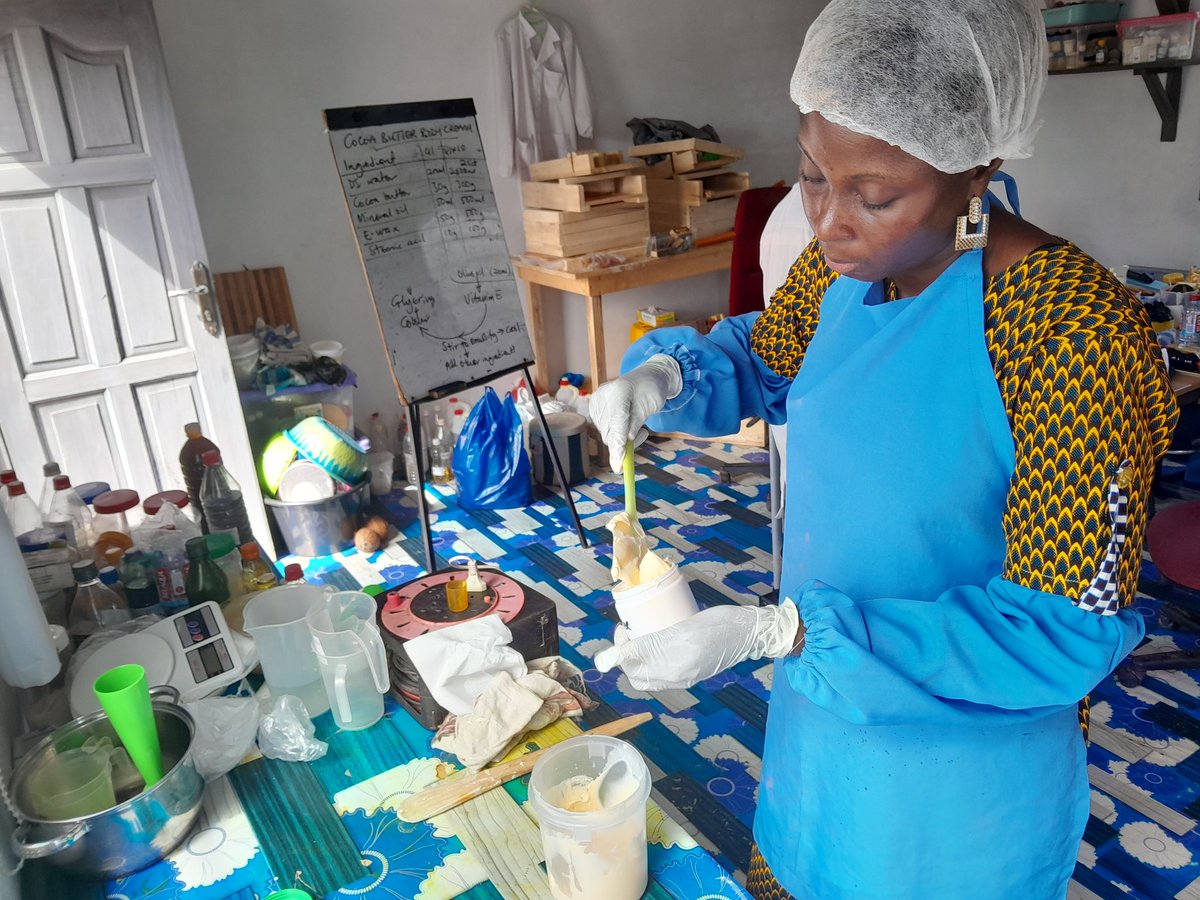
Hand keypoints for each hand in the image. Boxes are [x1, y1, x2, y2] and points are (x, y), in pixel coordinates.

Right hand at [589, 355, 682, 471]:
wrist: (645, 376)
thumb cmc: (651, 391)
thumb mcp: (650, 406)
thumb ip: (635, 424)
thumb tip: (624, 446)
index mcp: (620, 390)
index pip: (617, 422)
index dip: (618, 445)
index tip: (619, 467)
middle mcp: (603, 395)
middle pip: (610, 431)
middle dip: (623, 444)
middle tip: (643, 434)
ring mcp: (596, 401)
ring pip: (606, 434)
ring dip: (621, 439)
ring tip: (637, 425)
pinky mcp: (594, 408)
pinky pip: (604, 430)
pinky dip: (616, 433)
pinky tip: (626, 422)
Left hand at [594, 600, 800, 690]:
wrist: (750, 631)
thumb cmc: (719, 626)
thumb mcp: (681, 630)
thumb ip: (649, 645)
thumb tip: (614, 657)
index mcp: (675, 672)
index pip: (634, 671)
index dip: (622, 652)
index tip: (622, 630)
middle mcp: (679, 678)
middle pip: (640, 675)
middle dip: (628, 655)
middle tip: (628, 631)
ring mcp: (688, 675)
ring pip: (652, 672)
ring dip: (639, 656)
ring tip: (639, 633)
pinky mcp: (694, 668)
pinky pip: (665, 668)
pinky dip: (654, 657)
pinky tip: (657, 639)